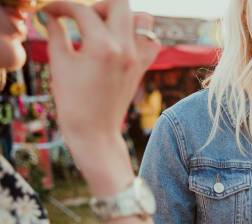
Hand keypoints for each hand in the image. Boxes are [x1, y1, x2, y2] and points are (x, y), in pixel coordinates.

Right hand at [43, 1, 159, 194]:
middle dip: (98, 4)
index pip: (83, 11)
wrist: (95, 132)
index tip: (51, 12)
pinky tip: (120, 42)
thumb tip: (51, 17)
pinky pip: (151, 41)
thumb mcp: (60, 65)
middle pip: (120, 3)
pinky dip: (139, 35)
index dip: (62, 6)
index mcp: (102, 46)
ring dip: (123, 16)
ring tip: (104, 28)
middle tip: (82, 17)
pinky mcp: (142, 67)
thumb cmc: (73, 103)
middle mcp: (126, 49)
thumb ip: (56, 34)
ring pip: (143, 19)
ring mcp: (138, 58)